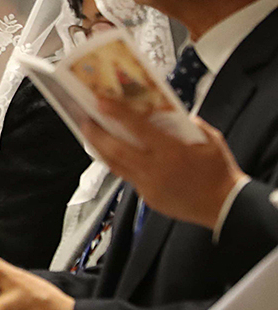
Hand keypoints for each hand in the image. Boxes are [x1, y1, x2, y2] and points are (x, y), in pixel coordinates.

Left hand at [82, 98, 248, 229]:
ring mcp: (149, 186)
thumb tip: (166, 113)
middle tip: (84, 120)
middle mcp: (155, 169)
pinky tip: (112, 155)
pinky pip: (127, 178)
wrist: (226, 207)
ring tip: (91, 135)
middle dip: (96, 134)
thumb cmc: (219, 170)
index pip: (138, 128)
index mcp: (172, 152)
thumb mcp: (210, 140)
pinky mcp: (148, 198)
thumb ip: (188, 124)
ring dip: (100, 149)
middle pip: (115, 150)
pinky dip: (118, 164)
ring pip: (115, 166)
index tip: (99, 102)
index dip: (117, 114)